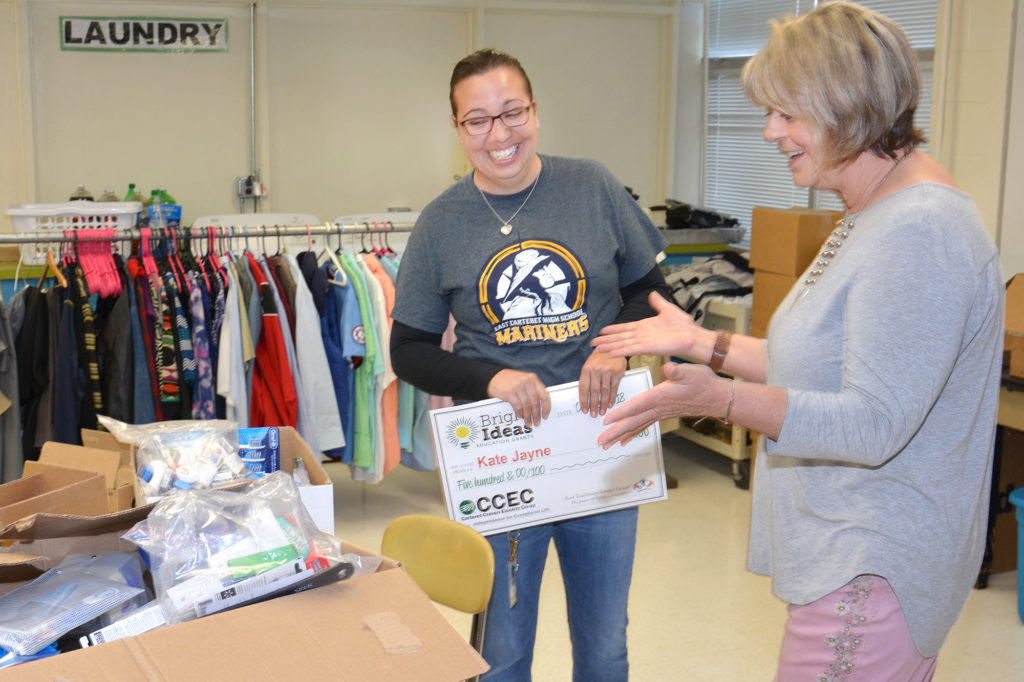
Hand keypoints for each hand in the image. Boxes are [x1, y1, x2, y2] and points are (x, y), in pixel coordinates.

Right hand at [487, 369, 550, 427]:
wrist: (493, 377)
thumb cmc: (510, 380)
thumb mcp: (524, 381)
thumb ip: (532, 390)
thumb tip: (540, 407)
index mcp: (533, 378)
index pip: (544, 395)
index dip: (546, 407)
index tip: (545, 415)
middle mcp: (526, 381)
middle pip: (535, 402)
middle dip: (536, 414)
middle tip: (537, 422)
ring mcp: (517, 386)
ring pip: (527, 405)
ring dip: (528, 416)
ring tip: (528, 422)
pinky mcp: (509, 392)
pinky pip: (517, 406)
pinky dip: (520, 413)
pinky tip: (520, 416)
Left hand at [578, 350, 627, 416]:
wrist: (611, 347)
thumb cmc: (598, 359)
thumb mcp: (589, 366)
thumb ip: (587, 379)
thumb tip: (585, 397)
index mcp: (586, 369)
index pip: (583, 388)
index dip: (584, 401)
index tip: (585, 409)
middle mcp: (596, 370)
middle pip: (594, 392)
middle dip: (593, 405)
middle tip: (593, 414)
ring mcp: (607, 371)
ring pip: (604, 391)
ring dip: (603, 404)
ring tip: (602, 411)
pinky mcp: (617, 372)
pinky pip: (614, 388)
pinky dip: (612, 398)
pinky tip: (610, 404)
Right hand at [592, 292, 709, 362]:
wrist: (693, 336)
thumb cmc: (684, 326)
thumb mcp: (668, 310)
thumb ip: (658, 303)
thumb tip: (652, 293)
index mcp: (644, 327)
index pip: (625, 328)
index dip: (613, 330)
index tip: (601, 330)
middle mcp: (642, 335)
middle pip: (620, 338)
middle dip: (606, 340)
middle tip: (593, 343)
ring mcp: (644, 342)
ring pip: (622, 344)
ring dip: (609, 346)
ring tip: (597, 349)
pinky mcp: (648, 348)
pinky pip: (631, 349)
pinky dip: (620, 351)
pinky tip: (611, 353)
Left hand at [597, 362, 728, 447]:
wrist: (717, 398)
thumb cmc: (704, 382)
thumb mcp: (690, 371)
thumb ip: (676, 370)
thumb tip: (667, 367)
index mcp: (661, 396)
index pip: (637, 406)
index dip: (621, 413)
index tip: (606, 420)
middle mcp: (658, 408)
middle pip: (633, 422)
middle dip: (615, 431)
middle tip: (601, 441)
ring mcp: (660, 413)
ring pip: (636, 426)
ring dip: (620, 435)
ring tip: (606, 444)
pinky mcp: (662, 415)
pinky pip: (644, 426)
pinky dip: (633, 434)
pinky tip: (624, 440)